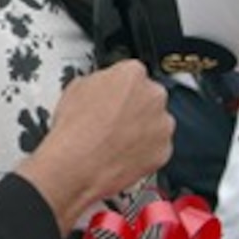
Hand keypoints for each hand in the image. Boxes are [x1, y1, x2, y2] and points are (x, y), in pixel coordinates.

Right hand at [17, 60, 173, 235]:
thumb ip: (99, 82)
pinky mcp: (164, 150)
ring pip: (155, 123)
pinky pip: (157, 147)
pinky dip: (144, 151)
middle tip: (114, 119)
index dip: (120, 88)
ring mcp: (162, 125)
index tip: (114, 97)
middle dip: (134, 107)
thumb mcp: (76, 88)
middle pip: (148, 97)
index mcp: (132, 73)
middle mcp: (154, 96)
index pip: (132, 74)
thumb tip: (100, 86)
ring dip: (141, 129)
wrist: (75, 165)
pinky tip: (122, 153)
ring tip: (116, 139)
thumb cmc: (74, 129)